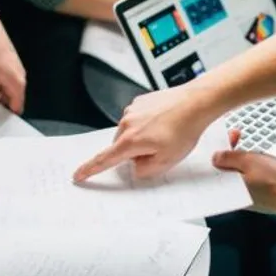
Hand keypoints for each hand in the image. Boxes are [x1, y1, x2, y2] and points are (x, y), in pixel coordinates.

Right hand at [74, 83, 214, 181]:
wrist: (196, 103)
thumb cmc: (184, 129)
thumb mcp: (166, 162)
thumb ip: (145, 170)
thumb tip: (136, 166)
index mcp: (130, 141)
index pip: (104, 160)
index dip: (90, 169)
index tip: (78, 175)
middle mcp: (127, 123)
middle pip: (121, 146)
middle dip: (135, 152)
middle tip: (159, 151)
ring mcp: (133, 110)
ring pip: (131, 132)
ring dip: (143, 137)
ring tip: (167, 134)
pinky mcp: (141, 101)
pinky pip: (139, 118)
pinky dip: (148, 124)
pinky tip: (166, 123)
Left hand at [212, 130, 275, 212]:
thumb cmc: (275, 180)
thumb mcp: (250, 161)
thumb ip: (229, 158)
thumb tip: (215, 157)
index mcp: (227, 186)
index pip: (214, 165)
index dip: (219, 147)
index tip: (227, 136)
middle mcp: (232, 194)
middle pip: (223, 167)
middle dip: (229, 150)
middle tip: (237, 136)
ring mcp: (241, 196)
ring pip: (233, 172)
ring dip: (237, 157)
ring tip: (247, 148)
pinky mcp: (251, 195)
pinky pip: (242, 179)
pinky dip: (245, 168)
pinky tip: (252, 161)